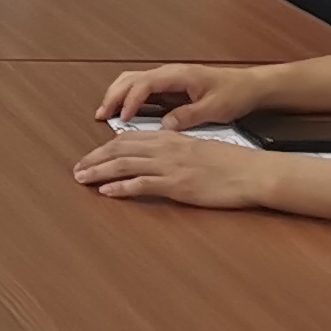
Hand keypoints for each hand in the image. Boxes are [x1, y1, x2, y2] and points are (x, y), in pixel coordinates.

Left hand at [73, 126, 279, 207]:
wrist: (252, 172)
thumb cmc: (231, 163)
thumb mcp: (197, 149)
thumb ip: (174, 150)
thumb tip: (156, 156)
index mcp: (170, 138)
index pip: (127, 139)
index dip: (105, 148)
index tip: (91, 156)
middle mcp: (165, 149)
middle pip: (119, 150)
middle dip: (94, 159)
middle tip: (77, 169)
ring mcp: (170, 167)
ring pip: (124, 165)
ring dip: (99, 172)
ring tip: (82, 179)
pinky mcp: (177, 185)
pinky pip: (141, 185)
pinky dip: (120, 188)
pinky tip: (107, 192)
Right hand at [92, 62, 270, 128]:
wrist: (249, 86)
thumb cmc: (235, 93)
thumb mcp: (215, 109)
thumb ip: (188, 116)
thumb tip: (165, 126)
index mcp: (178, 75)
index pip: (144, 85)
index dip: (130, 101)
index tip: (122, 118)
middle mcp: (169, 73)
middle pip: (130, 79)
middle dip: (113, 96)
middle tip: (101, 115)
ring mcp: (167, 78)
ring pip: (132, 81)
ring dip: (116, 95)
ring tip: (105, 112)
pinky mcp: (169, 86)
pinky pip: (141, 88)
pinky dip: (127, 97)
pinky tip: (123, 111)